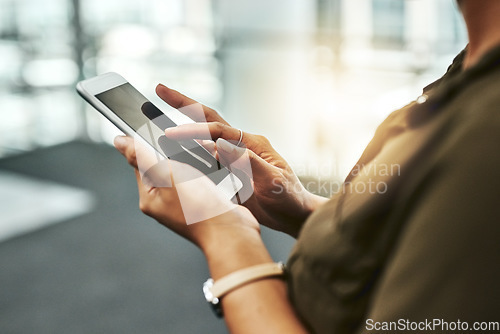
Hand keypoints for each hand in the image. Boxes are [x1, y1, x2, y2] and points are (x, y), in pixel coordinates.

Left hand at [113, 135, 259, 251]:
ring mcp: (185, 204)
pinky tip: (216, 169)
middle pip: (165, 165)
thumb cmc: (198, 206)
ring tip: (204, 162)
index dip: (150, 145)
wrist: (231, 230)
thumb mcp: (166, 174)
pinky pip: (203, 178)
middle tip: (188, 152)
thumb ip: (142, 156)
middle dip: (177, 153)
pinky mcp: (204, 202)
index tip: (163, 135)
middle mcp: (165, 202)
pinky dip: (209, 170)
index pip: (140, 163)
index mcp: (150, 198)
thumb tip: (119, 141)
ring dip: (195, 160)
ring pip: (186, 170)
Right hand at [157, 84, 326, 236]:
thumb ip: (248, 162)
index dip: (194, 129)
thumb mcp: (272, 180)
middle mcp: (240, 146)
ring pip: (203, 138)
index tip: (171, 132)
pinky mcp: (229, 172)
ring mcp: (233, 158)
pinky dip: (187, 152)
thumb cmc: (289, 197)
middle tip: (161, 90)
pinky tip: (172, 151)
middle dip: (184, 104)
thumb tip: (220, 145)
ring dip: (182, 127)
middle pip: (208, 120)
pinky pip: (204, 159)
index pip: (218, 130)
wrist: (295, 215)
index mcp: (252, 143)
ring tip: (158, 119)